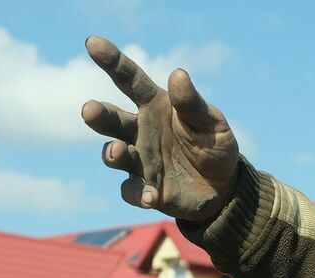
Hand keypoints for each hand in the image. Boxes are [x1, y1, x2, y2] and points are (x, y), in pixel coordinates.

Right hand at [81, 35, 238, 221]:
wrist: (225, 189)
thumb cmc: (216, 147)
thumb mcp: (213, 124)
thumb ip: (193, 103)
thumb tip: (177, 75)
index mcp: (155, 106)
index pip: (129, 79)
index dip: (111, 61)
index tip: (92, 43)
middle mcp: (140, 131)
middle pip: (111, 119)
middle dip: (97, 114)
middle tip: (89, 111)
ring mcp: (139, 161)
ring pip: (113, 154)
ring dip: (112, 153)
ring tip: (119, 152)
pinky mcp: (144, 189)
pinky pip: (131, 190)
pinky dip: (138, 193)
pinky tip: (151, 197)